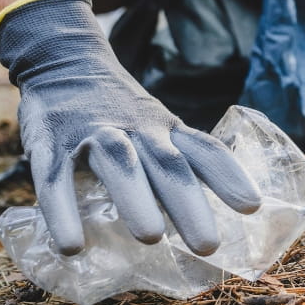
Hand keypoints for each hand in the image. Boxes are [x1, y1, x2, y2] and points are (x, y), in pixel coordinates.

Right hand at [0, 0, 261, 255]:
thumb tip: (207, 213)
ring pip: (120, 163)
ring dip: (137, 199)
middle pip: (168, 164)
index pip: (205, 149)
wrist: (63, 59)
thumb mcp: (155, 125)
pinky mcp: (52, 141)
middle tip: (208, 245)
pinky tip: (72, 245)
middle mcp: (137, 128)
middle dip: (189, 203)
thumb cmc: (118, 108)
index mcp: (165, 128)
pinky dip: (63, 211)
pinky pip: (56, 177)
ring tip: (151, 238)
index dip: (229, 176)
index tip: (252, 206)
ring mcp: (94, 133)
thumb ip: (176, 162)